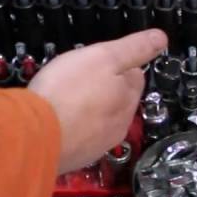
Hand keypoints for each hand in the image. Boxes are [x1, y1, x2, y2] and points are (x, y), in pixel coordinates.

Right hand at [29, 29, 167, 173]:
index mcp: (127, 99)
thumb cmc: (67, 92)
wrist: (35, 135)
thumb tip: (161, 39)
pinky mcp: (76, 157)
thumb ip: (134, 48)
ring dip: (87, 110)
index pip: (135, 76)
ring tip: (65, 99)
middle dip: (103, 89)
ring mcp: (97, 145)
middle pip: (117, 100)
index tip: (100, 61)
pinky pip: (79, 138)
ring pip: (98, 120)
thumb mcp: (104, 57)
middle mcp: (118, 125)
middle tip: (78, 78)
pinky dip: (72, 128)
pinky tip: (56, 121)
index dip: (117, 65)